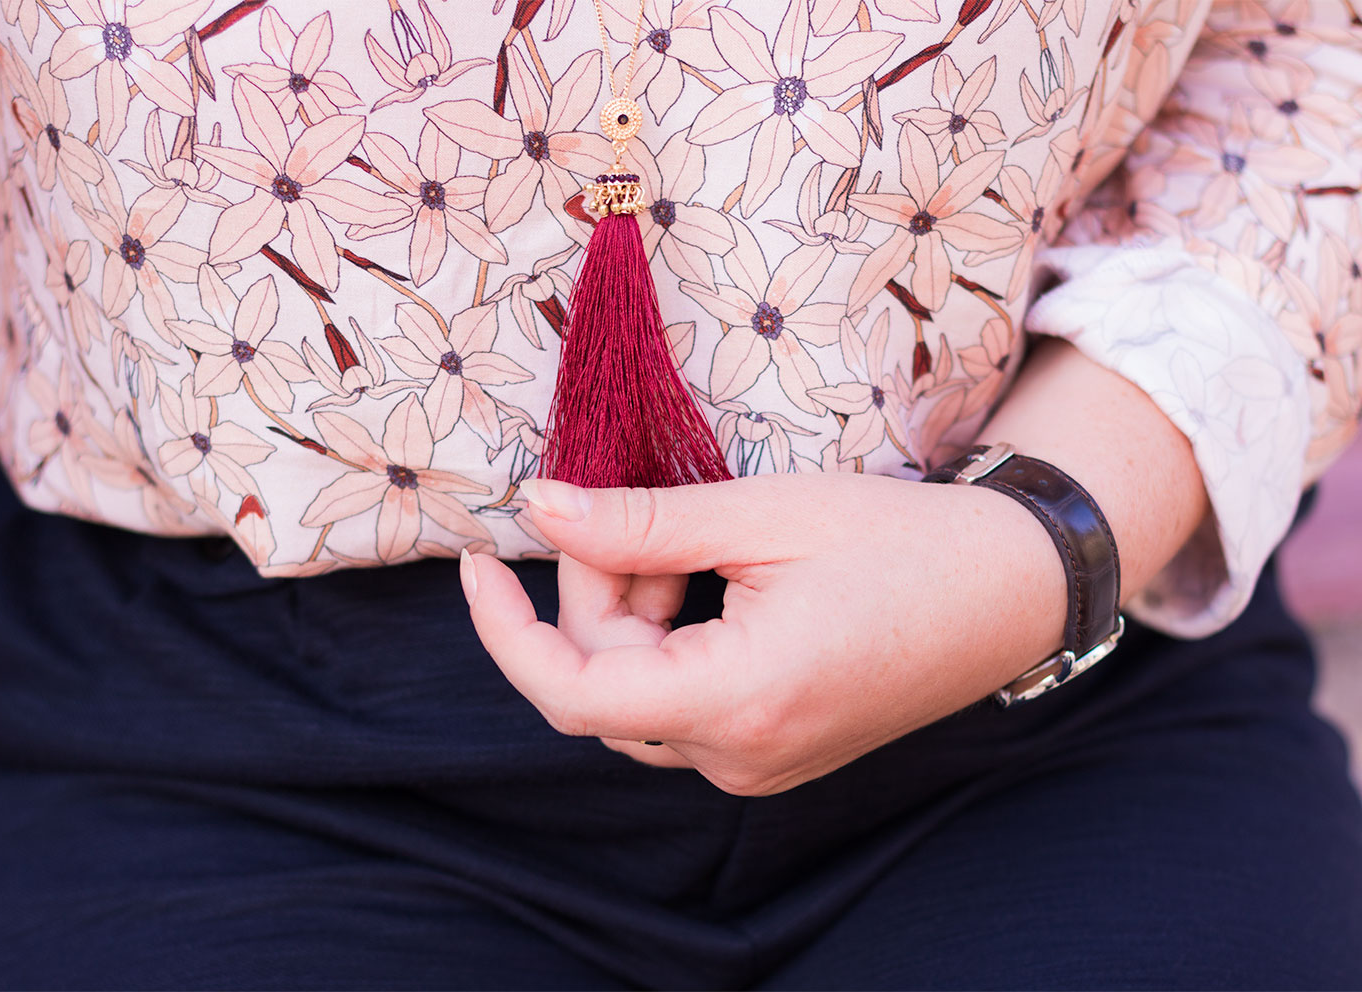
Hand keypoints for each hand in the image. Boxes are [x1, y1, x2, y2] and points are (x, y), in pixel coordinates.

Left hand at [460, 472, 1066, 795]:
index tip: (477, 563)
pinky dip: (667, 644)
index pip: (572, 692)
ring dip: (630, 620)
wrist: (1010, 590)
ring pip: (637, 697)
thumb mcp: (763, 513)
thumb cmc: (902, 541)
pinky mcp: (772, 751)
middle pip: (603, 685)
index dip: (506, 629)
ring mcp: (760, 765)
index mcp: (742, 699)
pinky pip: (680, 706)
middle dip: (591, 595)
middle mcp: (743, 755)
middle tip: (619, 512)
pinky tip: (703, 584)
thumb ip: (641, 522)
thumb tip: (539, 508)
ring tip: (683, 544)